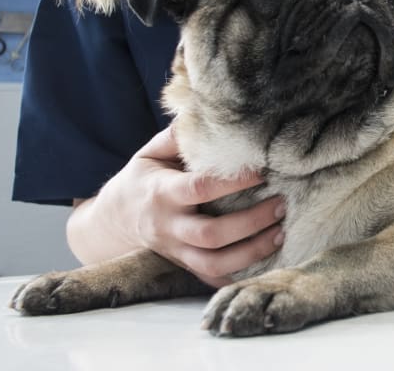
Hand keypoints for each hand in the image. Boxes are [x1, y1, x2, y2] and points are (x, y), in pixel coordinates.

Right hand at [92, 126, 285, 286]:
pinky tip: (267, 260)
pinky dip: (240, 275)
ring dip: (252, 252)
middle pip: (211, 234)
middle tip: (281, 204)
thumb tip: (201, 113)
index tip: (262, 171)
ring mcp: (176, 251)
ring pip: (214, 263)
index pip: (200, 188)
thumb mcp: (149, 154)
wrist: (112, 223)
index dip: (232, 182)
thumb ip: (177, 137)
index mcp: (161, 193)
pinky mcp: (184, 267)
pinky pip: (212, 279)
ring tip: (281, 233)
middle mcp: (168, 227)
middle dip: (251, 222)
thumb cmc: (141, 180)